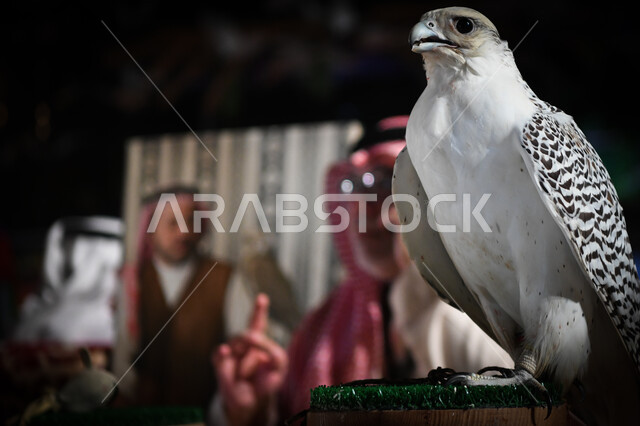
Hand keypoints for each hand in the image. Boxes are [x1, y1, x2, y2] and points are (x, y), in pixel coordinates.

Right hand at [213, 294, 287, 425]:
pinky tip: (226, 351)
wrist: (251, 402)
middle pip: (247, 333)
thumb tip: (259, 348)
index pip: (258, 322)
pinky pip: (220, 353)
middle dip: (251, 337)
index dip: (259, 310)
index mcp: (259, 341)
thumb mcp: (279, 366)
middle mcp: (244, 343)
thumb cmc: (267, 380)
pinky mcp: (220, 362)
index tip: (262, 298)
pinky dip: (223, 352)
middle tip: (254, 340)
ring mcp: (231, 352)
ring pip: (238, 345)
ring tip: (247, 376)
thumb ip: (277, 354)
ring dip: (247, 363)